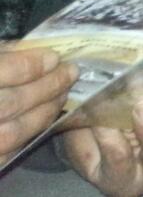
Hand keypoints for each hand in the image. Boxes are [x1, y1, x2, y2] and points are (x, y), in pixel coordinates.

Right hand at [0, 48, 77, 165]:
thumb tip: (33, 51)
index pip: (1, 72)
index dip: (31, 64)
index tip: (55, 57)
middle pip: (11, 103)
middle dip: (47, 87)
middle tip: (70, 73)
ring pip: (12, 133)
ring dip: (43, 113)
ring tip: (61, 95)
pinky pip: (4, 155)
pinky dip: (25, 136)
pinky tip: (38, 120)